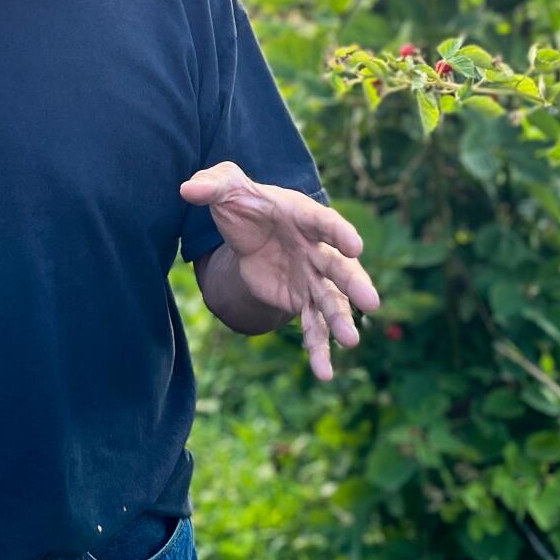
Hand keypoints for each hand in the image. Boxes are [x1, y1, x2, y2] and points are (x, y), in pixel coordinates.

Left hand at [178, 161, 379, 379]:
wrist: (250, 231)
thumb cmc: (245, 204)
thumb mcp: (227, 190)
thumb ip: (213, 186)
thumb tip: (188, 189)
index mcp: (305, 217)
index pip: (326, 224)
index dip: (340, 233)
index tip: (354, 246)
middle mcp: (317, 249)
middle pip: (339, 268)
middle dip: (354, 284)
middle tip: (371, 303)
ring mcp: (312, 278)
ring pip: (331, 302)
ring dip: (341, 321)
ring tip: (352, 342)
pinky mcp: (300, 301)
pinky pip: (313, 327)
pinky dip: (318, 349)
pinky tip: (324, 374)